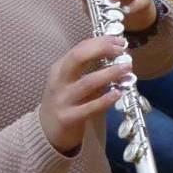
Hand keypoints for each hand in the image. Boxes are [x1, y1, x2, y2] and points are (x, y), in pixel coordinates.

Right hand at [39, 32, 129, 154]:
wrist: (46, 130)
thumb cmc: (66, 100)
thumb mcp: (71, 80)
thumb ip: (89, 68)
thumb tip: (117, 53)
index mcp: (60, 68)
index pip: (79, 48)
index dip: (101, 42)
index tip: (120, 41)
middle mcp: (59, 81)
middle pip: (78, 58)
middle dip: (101, 50)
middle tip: (122, 51)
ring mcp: (62, 100)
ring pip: (87, 82)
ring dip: (109, 73)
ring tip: (126, 68)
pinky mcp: (68, 118)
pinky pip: (89, 107)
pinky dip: (105, 99)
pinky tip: (118, 93)